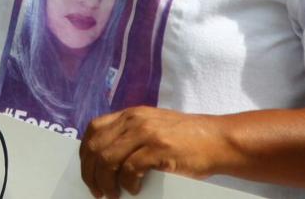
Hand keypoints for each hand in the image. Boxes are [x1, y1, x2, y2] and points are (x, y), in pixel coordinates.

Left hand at [79, 107, 227, 197]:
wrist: (217, 139)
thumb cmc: (187, 139)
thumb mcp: (153, 127)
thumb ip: (131, 135)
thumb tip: (105, 158)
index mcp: (131, 114)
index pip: (94, 129)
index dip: (86, 153)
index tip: (87, 171)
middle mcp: (135, 120)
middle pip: (97, 146)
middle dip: (91, 172)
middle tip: (97, 190)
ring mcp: (147, 133)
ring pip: (108, 159)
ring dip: (106, 181)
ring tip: (112, 194)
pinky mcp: (159, 148)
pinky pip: (131, 168)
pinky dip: (128, 183)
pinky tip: (133, 189)